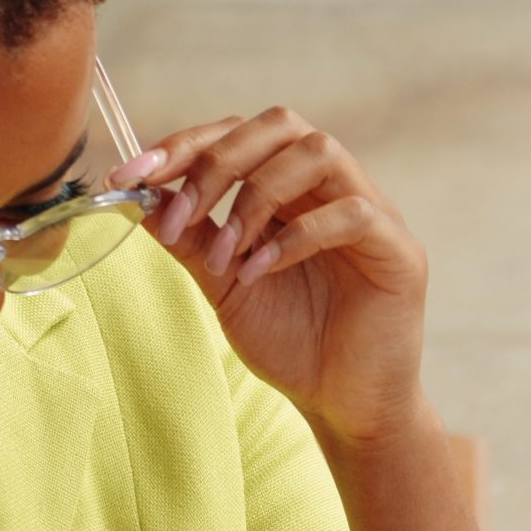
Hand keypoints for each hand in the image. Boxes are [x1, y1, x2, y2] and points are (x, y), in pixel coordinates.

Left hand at [110, 108, 429, 445]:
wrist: (341, 404)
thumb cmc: (290, 341)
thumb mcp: (223, 284)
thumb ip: (190, 239)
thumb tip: (140, 197)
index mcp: (290, 190)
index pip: (240, 134)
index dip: (185, 145)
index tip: (131, 174)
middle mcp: (331, 188)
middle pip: (280, 126)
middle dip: (217, 162)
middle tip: (182, 214)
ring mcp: (371, 212)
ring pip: (319, 153)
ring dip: (256, 197)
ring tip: (225, 255)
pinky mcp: (399, 250)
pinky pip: (351, 214)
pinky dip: (295, 238)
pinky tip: (259, 273)